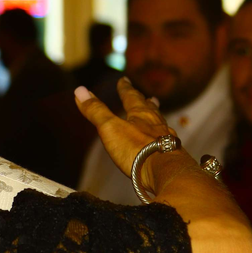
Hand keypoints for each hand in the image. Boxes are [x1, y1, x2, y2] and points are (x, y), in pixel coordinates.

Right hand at [74, 77, 187, 193]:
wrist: (165, 172)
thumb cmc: (136, 149)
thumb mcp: (110, 128)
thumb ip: (96, 111)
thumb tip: (79, 90)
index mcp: (140, 115)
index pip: (131, 97)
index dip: (125, 89)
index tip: (124, 80)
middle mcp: (156, 124)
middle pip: (150, 109)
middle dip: (145, 102)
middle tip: (149, 97)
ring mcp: (166, 139)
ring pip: (160, 124)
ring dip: (157, 118)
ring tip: (158, 114)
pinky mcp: (171, 155)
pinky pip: (166, 141)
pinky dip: (162, 137)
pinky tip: (163, 141)